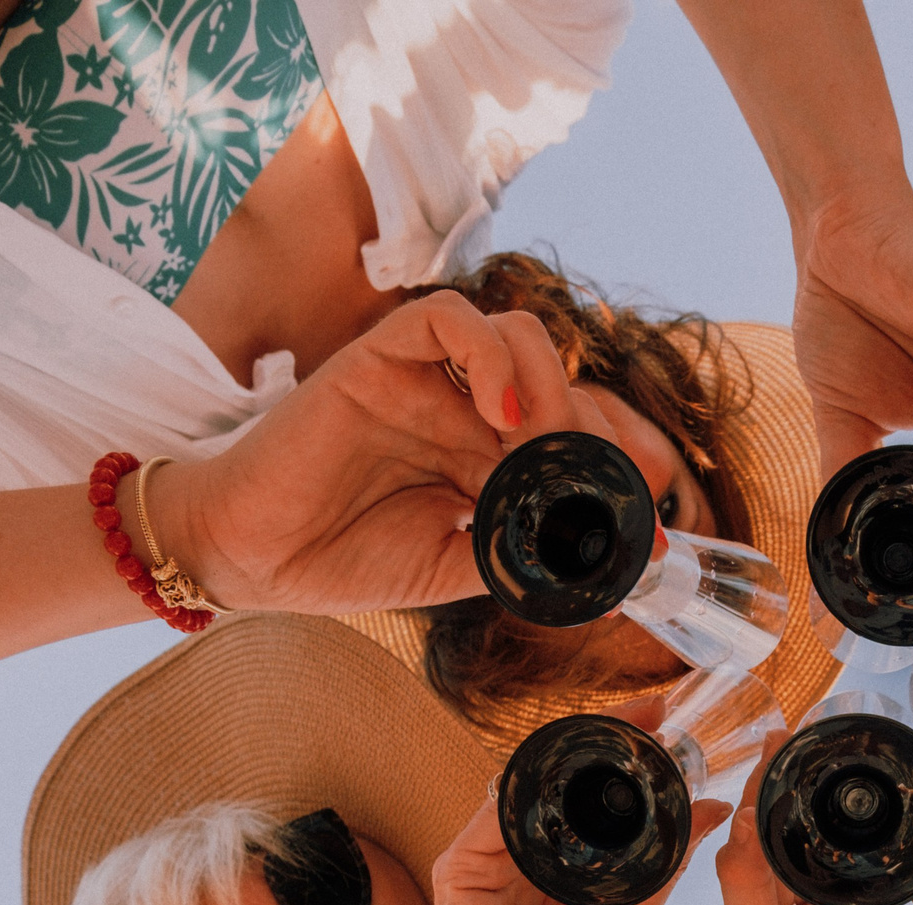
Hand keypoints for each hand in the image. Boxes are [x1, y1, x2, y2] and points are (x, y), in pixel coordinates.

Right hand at [163, 295, 618, 614]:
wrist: (257, 559)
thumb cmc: (347, 558)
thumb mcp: (460, 567)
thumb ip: (529, 557)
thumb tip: (615, 577)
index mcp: (493, 451)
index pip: (583, 432)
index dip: (628, 470)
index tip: (654, 534)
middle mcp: (468, 405)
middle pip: (567, 384)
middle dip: (607, 439)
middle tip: (618, 493)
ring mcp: (428, 377)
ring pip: (522, 336)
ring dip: (554, 390)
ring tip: (549, 453)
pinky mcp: (381, 356)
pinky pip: (449, 319)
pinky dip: (491, 355)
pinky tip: (502, 416)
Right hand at [715, 748, 912, 904]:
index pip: (825, 855)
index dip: (818, 804)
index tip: (820, 747)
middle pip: (785, 863)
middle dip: (778, 802)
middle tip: (781, 738)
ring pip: (759, 890)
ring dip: (755, 829)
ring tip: (763, 770)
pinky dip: (747, 889)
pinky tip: (743, 844)